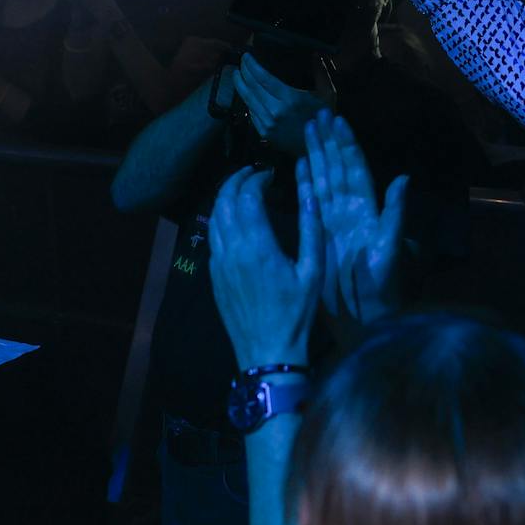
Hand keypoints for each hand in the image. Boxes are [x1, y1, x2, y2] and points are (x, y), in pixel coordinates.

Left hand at [209, 162, 322, 368]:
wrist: (268, 351)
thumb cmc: (296, 312)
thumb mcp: (313, 271)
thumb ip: (311, 230)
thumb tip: (311, 196)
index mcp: (257, 246)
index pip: (247, 196)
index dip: (256, 179)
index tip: (270, 174)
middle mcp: (232, 250)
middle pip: (224, 201)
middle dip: (236, 181)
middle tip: (252, 173)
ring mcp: (218, 263)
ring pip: (213, 218)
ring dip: (224, 198)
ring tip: (241, 190)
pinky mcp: (214, 276)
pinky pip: (212, 238)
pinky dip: (220, 219)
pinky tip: (234, 220)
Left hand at [233, 52, 332, 145]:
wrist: (318, 146)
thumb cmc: (323, 119)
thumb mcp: (328, 94)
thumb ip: (321, 73)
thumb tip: (316, 54)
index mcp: (290, 98)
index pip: (264, 78)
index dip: (252, 66)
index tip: (246, 56)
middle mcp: (275, 110)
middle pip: (252, 88)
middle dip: (244, 73)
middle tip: (240, 62)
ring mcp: (267, 123)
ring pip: (248, 100)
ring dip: (240, 86)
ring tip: (237, 74)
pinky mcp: (264, 132)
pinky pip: (251, 113)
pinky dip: (247, 101)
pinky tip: (246, 94)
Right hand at [306, 110, 407, 323]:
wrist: (364, 316)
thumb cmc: (381, 286)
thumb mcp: (390, 249)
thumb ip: (395, 214)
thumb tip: (404, 178)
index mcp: (368, 210)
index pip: (356, 169)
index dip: (347, 145)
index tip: (338, 120)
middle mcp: (350, 210)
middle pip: (337, 168)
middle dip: (328, 142)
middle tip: (317, 115)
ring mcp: (335, 220)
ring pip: (324, 179)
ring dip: (316, 155)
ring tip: (307, 130)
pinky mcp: (320, 233)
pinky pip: (311, 201)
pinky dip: (305, 181)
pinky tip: (299, 164)